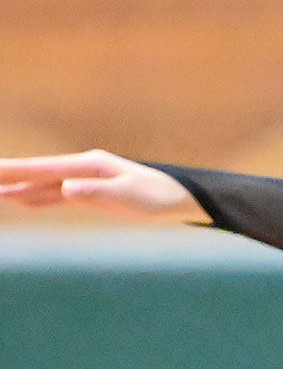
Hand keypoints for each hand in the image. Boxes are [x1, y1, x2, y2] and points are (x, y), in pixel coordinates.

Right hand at [0, 149, 206, 222]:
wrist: (179, 199)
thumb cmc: (158, 198)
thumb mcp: (129, 198)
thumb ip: (97, 194)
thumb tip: (66, 189)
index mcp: (89, 166)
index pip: (45, 169)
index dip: (16, 172)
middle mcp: (84, 169)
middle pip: (39, 173)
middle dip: (10, 177)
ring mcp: (87, 181)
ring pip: (46, 185)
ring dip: (20, 189)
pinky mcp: (93, 194)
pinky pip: (59, 196)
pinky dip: (40, 199)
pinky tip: (24, 202)